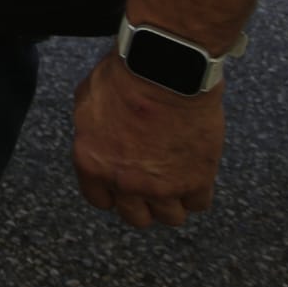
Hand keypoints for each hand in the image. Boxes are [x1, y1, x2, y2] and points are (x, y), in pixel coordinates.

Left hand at [72, 52, 224, 226]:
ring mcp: (161, 186)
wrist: (164, 69)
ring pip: (170, 217)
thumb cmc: (124, 75)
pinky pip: (199, 203)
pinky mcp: (195, 180)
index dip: (113, 191)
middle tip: (152, 183)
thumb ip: (92, 128)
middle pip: (136, 217)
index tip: (123, 183)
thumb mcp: (88, 98)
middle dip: (143, 202)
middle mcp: (124, 182)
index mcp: (91, 162)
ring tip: (177, 178)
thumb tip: (97, 135)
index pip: (100, 200)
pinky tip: (196, 172)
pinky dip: (198, 191)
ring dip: (173, 201)